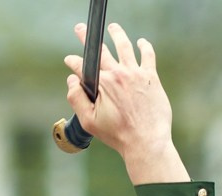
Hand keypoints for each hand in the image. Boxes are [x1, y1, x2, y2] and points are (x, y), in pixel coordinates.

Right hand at [66, 22, 188, 182]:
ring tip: (112, 28)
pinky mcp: (151, 78)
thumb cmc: (118, 134)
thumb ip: (76, 98)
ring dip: (116, 34)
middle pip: (99, 50)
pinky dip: (144, 46)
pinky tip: (141, 42)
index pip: (81, 66)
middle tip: (80, 29)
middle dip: (86, 38)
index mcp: (102, 83)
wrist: (147, 142)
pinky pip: (148, 55)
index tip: (69, 61)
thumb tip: (71, 80)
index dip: (72, 62)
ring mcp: (135, 74)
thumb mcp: (89, 121)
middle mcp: (118, 74)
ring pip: (124, 45)